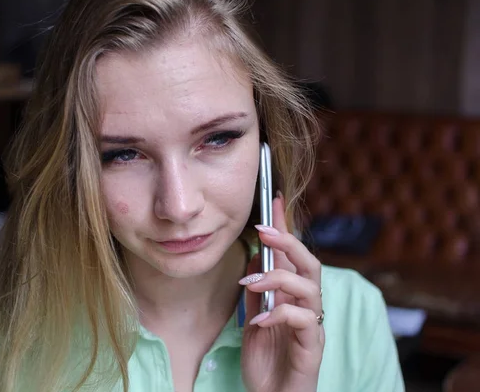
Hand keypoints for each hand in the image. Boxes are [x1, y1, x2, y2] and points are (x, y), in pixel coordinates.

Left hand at [240, 194, 324, 391]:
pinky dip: (280, 314)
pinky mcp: (313, 347)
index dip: (285, 227)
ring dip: (279, 278)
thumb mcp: (254, 320)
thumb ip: (257, 291)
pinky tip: (259, 320)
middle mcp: (306, 306)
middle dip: (289, 242)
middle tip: (264, 231)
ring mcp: (312, 326)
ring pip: (310, 287)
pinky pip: (304, 321)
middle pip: (310, 264)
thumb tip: (256, 258)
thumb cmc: (266, 361)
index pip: (292, 256)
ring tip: (251, 283)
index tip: (273, 201)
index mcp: (292, 297)